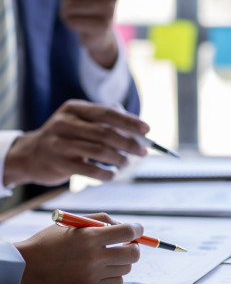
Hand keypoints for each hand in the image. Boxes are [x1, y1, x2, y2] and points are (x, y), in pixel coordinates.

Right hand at [4, 100, 148, 186]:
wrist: (30, 156)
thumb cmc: (65, 139)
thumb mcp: (80, 122)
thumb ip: (105, 121)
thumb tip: (137, 128)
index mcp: (75, 109)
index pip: (108, 113)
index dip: (130, 122)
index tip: (147, 130)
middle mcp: (65, 122)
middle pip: (105, 132)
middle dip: (129, 143)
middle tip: (142, 152)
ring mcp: (60, 143)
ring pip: (99, 151)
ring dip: (119, 159)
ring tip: (127, 163)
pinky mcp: (59, 163)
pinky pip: (90, 170)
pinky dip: (106, 173)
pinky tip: (112, 175)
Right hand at [14, 213, 142, 283]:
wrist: (27, 266)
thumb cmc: (51, 241)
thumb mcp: (75, 222)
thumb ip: (103, 220)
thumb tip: (129, 227)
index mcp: (90, 236)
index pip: (128, 232)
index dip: (138, 229)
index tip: (138, 229)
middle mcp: (93, 257)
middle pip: (133, 253)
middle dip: (134, 246)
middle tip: (128, 244)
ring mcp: (93, 274)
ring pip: (126, 268)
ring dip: (123, 261)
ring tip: (109, 256)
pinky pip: (117, 283)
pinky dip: (116, 275)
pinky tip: (106, 269)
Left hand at [34, 0, 118, 68]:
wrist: (99, 32)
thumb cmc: (84, 2)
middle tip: (72, 6)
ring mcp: (111, 10)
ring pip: (70, 5)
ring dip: (65, 12)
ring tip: (75, 15)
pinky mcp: (104, 26)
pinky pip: (73, 21)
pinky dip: (70, 24)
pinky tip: (79, 25)